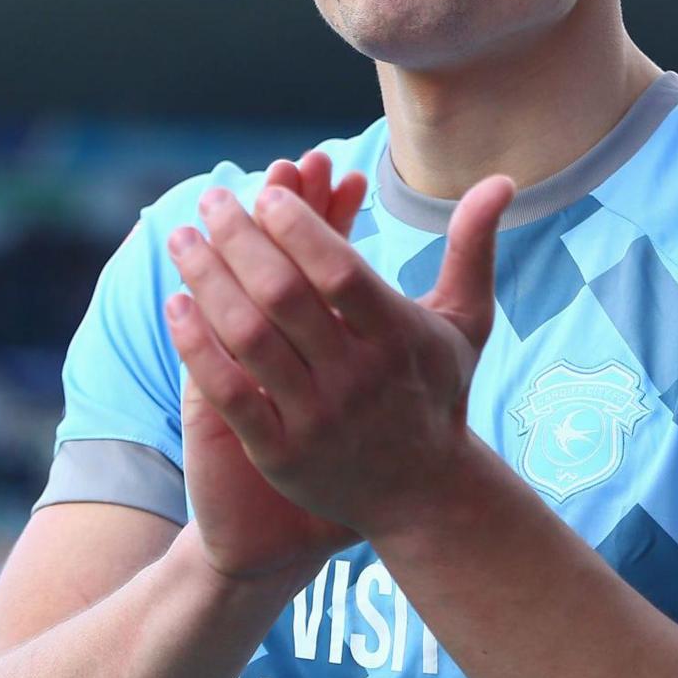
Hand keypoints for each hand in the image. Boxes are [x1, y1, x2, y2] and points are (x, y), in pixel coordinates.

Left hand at [162, 170, 514, 538]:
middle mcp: (358, 379)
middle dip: (239, 239)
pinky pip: (229, 392)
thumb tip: (501, 180)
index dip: (300, 226)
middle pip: (285, 296)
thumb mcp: (463, 322)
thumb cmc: (438, 391)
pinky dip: (197, 346)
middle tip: (211, 199)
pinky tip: (175, 304)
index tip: (267, 191)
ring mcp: (317, 419)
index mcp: (399, 338)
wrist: (424, 496)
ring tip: (183, 240)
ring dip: (207, 280)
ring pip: (249, 338)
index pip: (341, 272)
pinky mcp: (280, 454)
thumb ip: (473, 248)